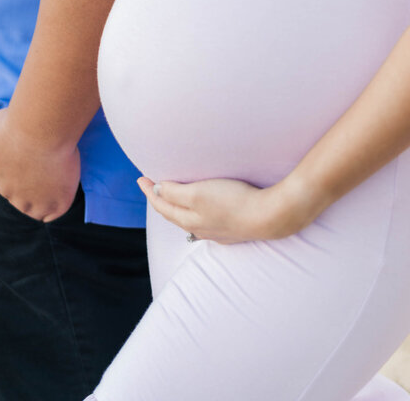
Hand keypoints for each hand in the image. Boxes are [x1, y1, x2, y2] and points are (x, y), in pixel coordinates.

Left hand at [0, 108, 80, 221]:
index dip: (16, 175)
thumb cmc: (9, 128)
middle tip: (40, 169)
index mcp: (0, 183)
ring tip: (52, 182)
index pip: (7, 188)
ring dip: (43, 200)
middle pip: (22, 202)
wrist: (41, 127)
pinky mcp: (60, 199)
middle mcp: (17, 197)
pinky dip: (58, 205)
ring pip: (39, 211)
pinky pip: (58, 212)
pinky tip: (61, 192)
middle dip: (29, 190)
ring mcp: (39, 201)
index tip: (25, 161)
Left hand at [137, 175, 297, 243]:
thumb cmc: (233, 201)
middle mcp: (200, 229)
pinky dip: (196, 214)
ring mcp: (217, 232)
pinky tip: (202, 212)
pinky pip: (206, 223)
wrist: (269, 217)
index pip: (162, 206)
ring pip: (189, 221)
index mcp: (189, 220)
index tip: (141, 178)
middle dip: (161, 200)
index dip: (150, 192)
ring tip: (173, 198)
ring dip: (178, 208)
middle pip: (174, 215)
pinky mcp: (232, 230)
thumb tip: (157, 191)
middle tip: (153, 186)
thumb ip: (175, 193)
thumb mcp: (198, 193)